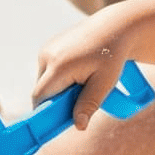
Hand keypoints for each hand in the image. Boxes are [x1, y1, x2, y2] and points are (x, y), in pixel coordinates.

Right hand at [33, 11, 136, 128]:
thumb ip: (89, 104)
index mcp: (59, 66)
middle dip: (55, 101)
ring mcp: (46, 49)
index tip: (56, 123)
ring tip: (80, 84)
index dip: (45, 112)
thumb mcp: (104, 82)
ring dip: (56, 89)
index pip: (41, 97)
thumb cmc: (112, 56)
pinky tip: (77, 73)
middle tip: (76, 105)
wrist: (114, 28)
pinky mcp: (48, 46)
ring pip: (44, 81)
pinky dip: (57, 78)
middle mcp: (47, 56)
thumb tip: (78, 126)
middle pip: (41, 90)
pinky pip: (47, 70)